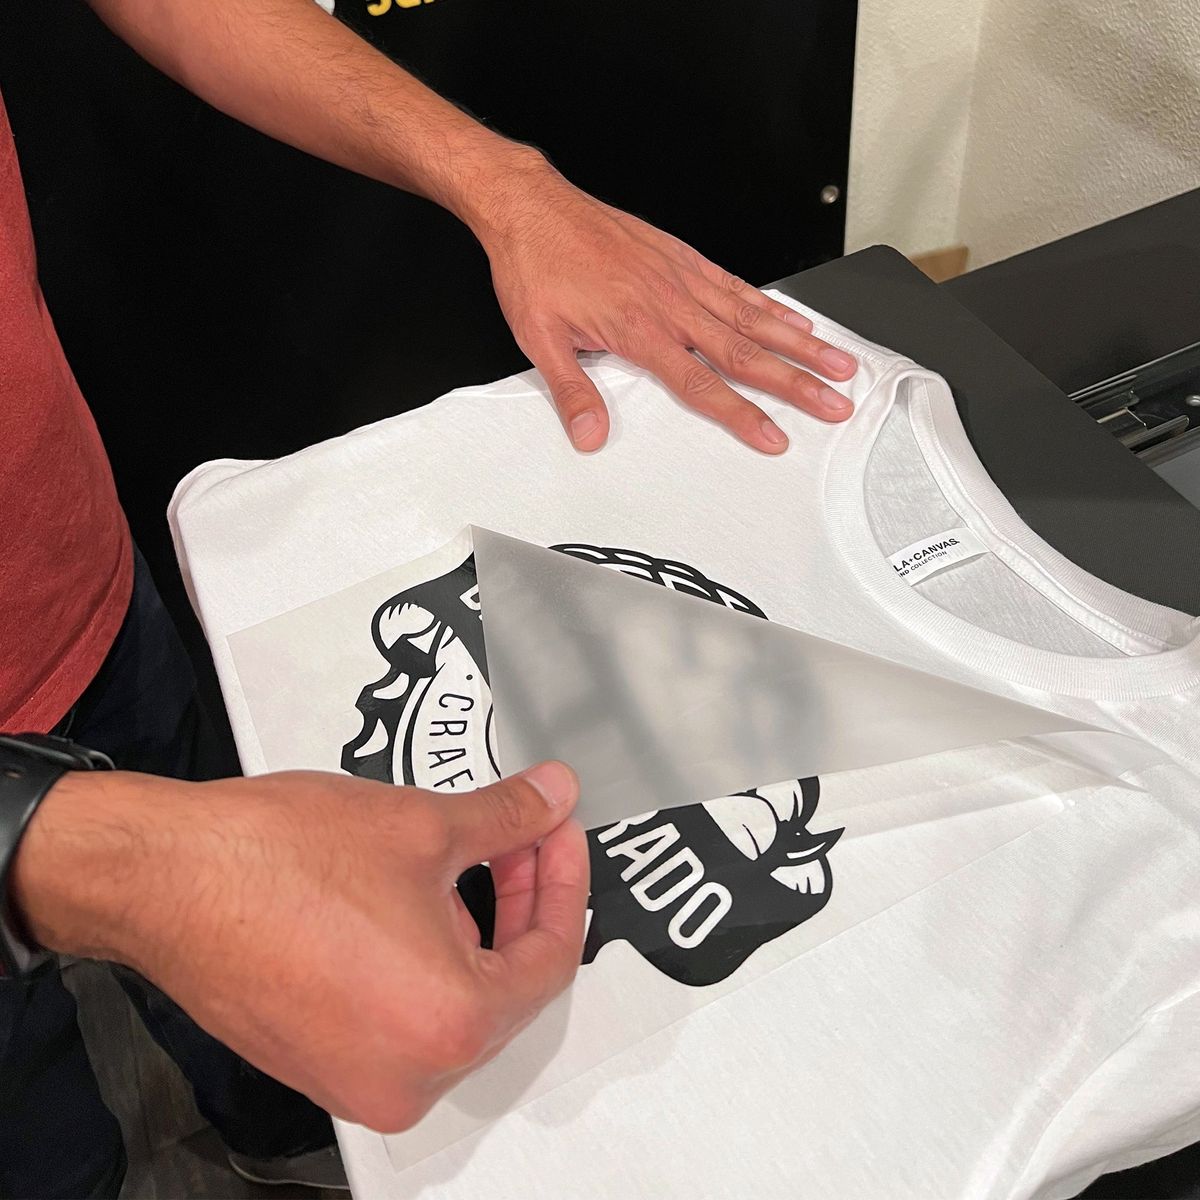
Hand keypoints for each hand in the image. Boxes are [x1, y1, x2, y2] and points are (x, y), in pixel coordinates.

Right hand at [12, 761, 588, 1131]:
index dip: (563, 880)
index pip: (550, 957)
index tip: (557, 832)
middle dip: (522, 901)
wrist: (165, 876)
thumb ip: (509, 817)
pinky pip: (405, 1018)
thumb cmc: (277, 858)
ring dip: (474, 929)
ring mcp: (359, 1081)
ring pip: (454, 1003)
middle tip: (522, 835)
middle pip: (506, 987)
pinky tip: (415, 901)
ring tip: (469, 858)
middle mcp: (409, 1076)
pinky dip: (427, 961)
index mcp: (450, 1024)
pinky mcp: (321, 1065)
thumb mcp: (422, 823)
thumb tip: (554, 798)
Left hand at [472, 157, 857, 453]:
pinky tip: (794, 319)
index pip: (702, 384)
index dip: (742, 414)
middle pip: (745, 352)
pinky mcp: (682, 256)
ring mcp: (681, 278)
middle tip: (834, 403)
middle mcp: (670, 303)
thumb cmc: (536, 267)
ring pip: (753, 316)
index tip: (774, 436)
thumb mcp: (540, 339)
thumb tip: (590, 435)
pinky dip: (770, 304)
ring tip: (839, 361)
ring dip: (800, 343)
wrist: (531, 206)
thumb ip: (572, 391)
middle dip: (795, 382)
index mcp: (639, 329)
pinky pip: (736, 285)